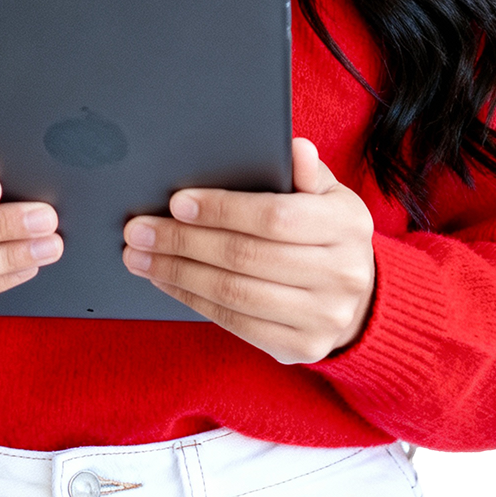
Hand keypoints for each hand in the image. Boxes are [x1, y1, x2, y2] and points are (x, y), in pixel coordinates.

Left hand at [122, 138, 375, 364]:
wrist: (357, 297)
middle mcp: (342, 274)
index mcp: (347, 224)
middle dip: (183, 241)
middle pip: (246, 257)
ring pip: (234, 293)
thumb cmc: (325, 232)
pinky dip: (192, 299)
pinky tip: (166, 280)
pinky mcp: (301, 348)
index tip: (176, 202)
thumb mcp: (326, 193)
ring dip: (177, 273)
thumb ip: (305, 172)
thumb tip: (295, 148)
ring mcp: (323, 317)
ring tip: (140, 256)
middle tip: (138, 230)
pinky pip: (235, 322)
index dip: (221, 210)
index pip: (274, 216)